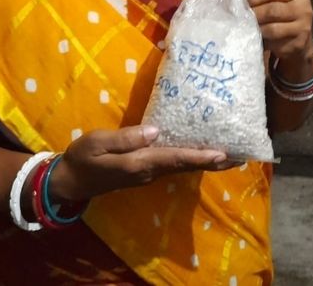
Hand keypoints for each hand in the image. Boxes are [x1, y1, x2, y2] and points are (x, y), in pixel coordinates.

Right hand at [51, 126, 237, 201]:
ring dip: (207, 162)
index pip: (175, 158)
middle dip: (214, 161)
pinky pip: (175, 166)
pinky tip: (204, 154)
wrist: (71, 181)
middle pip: (187, 166)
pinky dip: (193, 160)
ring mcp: (150, 174)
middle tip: (241, 155)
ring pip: (184, 167)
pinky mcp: (148, 172)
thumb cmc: (82, 158)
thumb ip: (125, 138)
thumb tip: (154, 131)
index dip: (200, 156)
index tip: (222, 154)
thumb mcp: (97, 143)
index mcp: (139, 163)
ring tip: (231, 155)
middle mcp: (150, 171)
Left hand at [247, 0, 312, 71]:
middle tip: (242, 16)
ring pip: (272, 28)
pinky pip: (274, 42)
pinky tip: (257, 37)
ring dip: (257, 28)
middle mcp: (304, 8)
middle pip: (272, 10)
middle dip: (254, 13)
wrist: (299, 38)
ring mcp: (303, 27)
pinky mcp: (298, 43)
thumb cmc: (283, 16)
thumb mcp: (278, 1)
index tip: (245, 2)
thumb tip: (241, 0)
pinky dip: (263, 39)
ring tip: (248, 27)